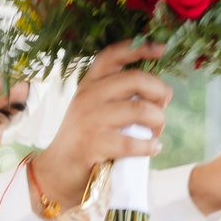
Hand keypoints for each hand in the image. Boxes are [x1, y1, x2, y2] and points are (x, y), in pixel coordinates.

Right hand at [31, 42, 172, 205]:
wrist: (57, 172)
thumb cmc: (84, 140)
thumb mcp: (95, 109)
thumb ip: (120, 96)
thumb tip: (160, 93)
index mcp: (89, 84)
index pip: (113, 55)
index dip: (139, 48)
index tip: (161, 48)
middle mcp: (88, 96)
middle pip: (135, 79)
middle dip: (159, 92)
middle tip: (163, 107)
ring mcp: (89, 120)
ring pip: (139, 109)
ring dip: (157, 121)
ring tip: (156, 133)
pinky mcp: (92, 145)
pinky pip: (131, 142)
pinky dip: (149, 146)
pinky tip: (152, 148)